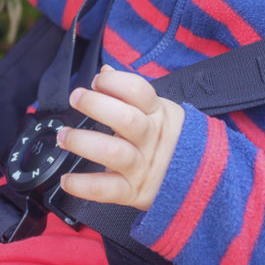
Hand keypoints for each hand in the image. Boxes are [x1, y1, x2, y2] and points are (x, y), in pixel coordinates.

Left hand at [56, 66, 184, 211]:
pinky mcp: (135, 192)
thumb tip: (105, 71)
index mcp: (157, 114)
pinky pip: (106, 190)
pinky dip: (82, 185)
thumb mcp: (157, 112)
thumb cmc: (170, 140)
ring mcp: (143, 166)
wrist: (200, 180)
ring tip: (64, 136)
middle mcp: (151, 138)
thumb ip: (130, 93)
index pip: (139, 91)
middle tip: (76, 98)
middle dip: (96, 105)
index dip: (115, 83)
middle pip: (126, 119)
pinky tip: (66, 180)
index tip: (98, 81)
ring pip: (113, 152)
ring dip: (82, 142)